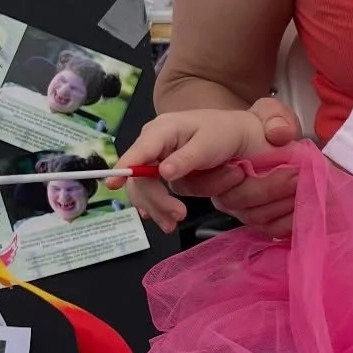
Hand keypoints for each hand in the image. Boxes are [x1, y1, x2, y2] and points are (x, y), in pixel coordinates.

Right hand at [136, 96, 303, 237]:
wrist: (240, 137)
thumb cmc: (226, 133)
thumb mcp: (209, 144)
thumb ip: (187, 159)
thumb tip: (163, 173)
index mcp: (162, 130)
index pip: (138, 151)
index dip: (124, 168)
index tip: (113, 184)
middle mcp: (153, 144)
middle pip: (140, 177)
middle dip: (156, 199)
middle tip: (179, 216)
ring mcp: (157, 159)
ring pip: (145, 189)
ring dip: (159, 208)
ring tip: (176, 222)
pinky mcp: (164, 172)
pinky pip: (155, 193)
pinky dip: (161, 208)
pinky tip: (167, 220)